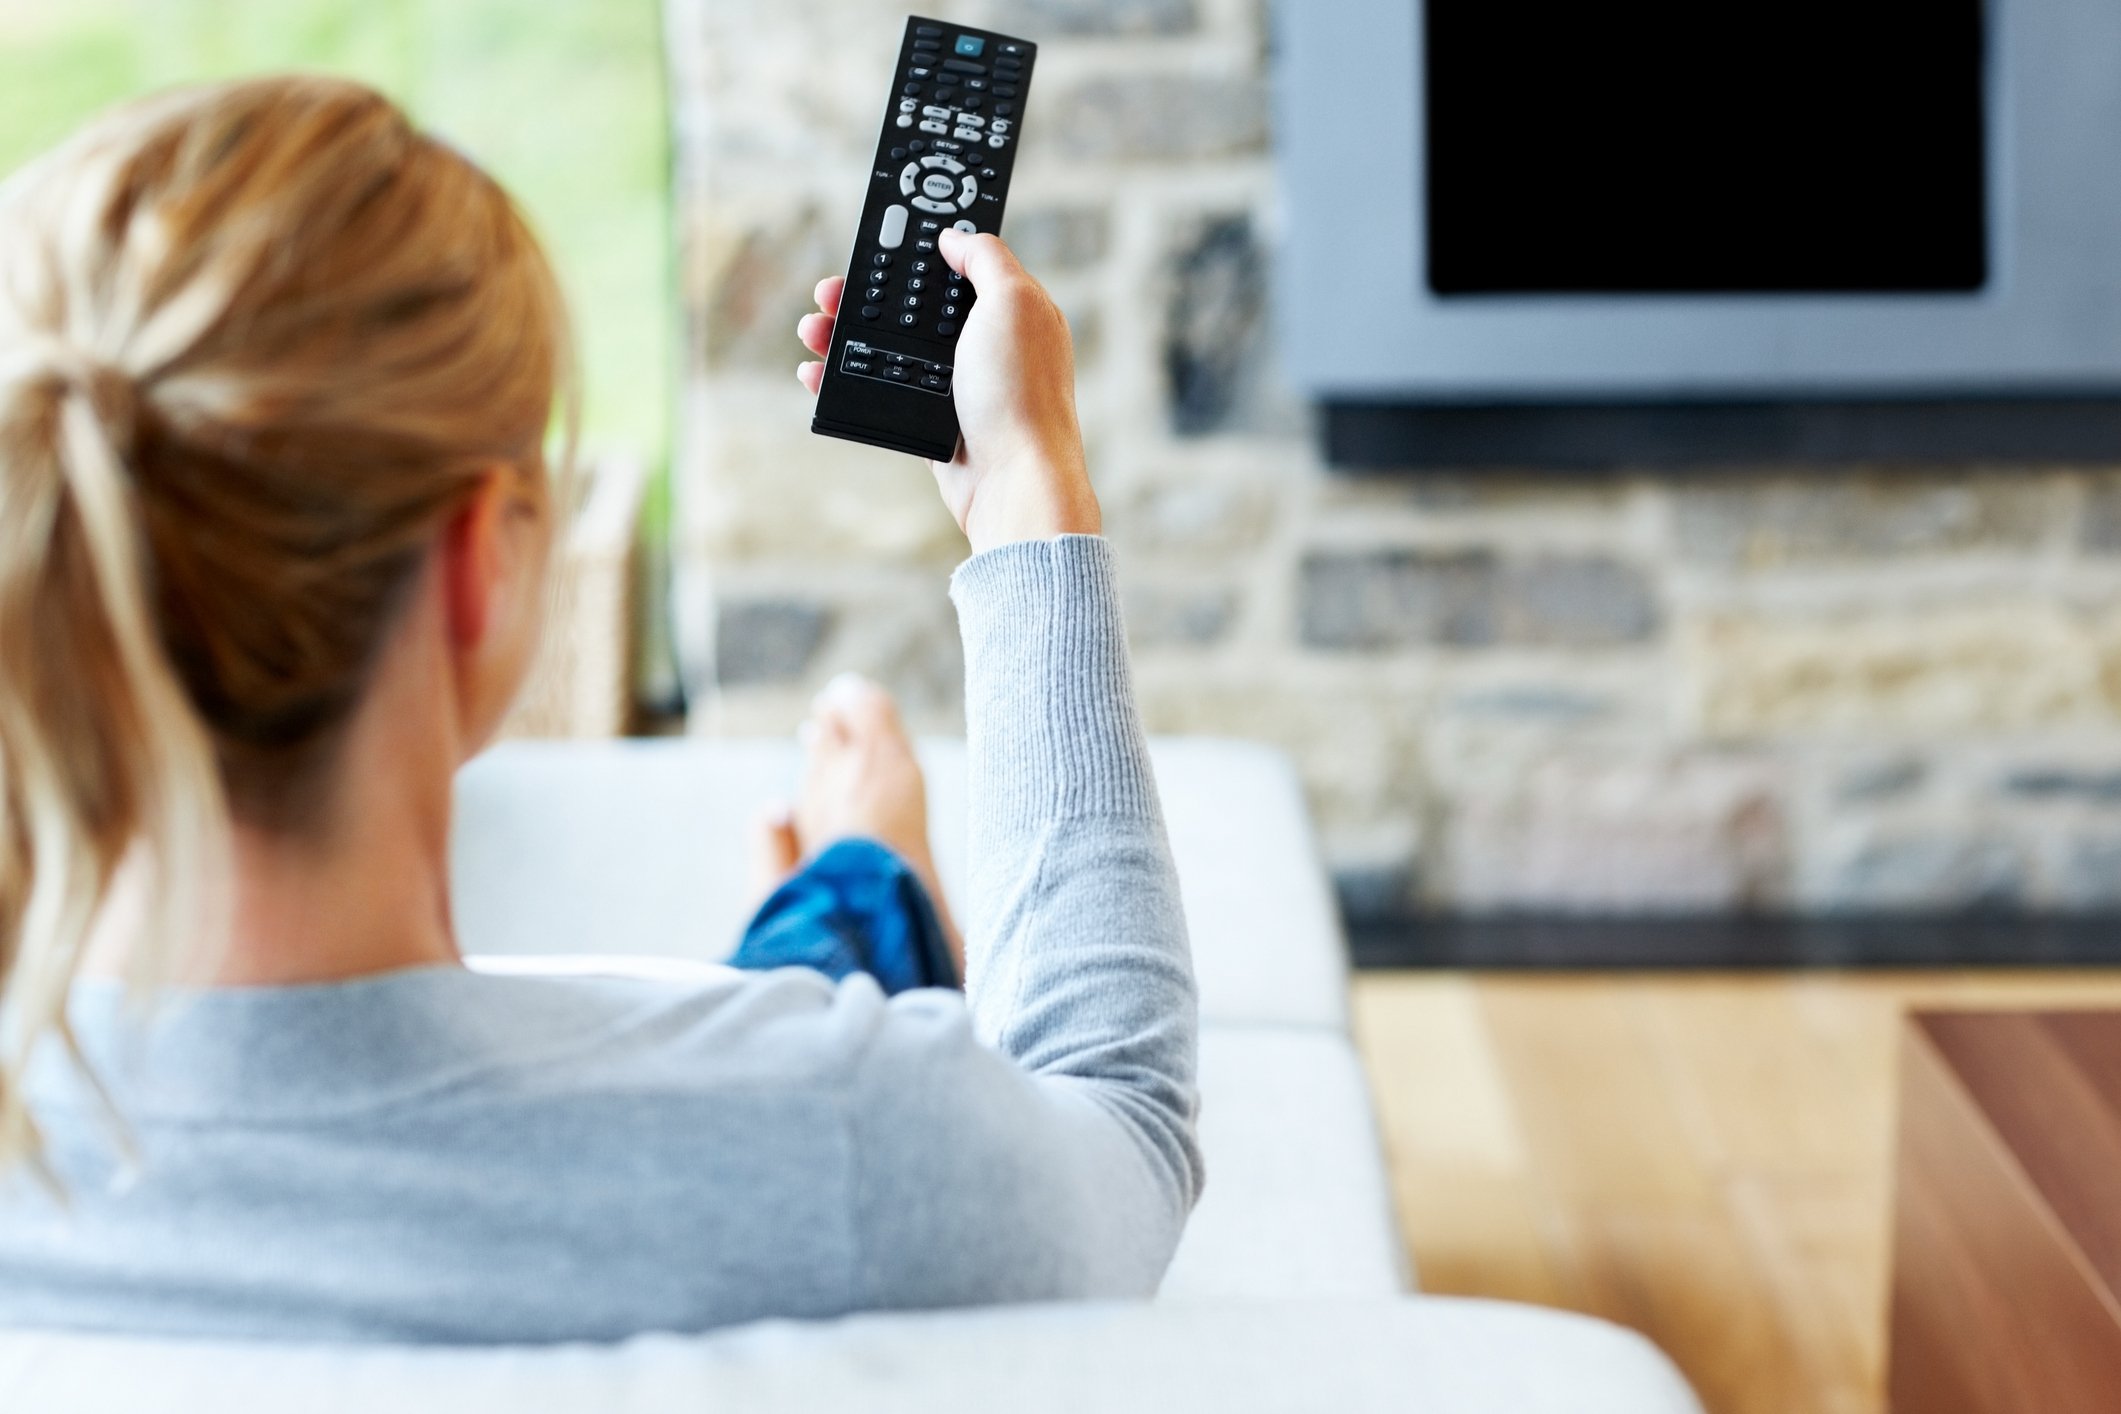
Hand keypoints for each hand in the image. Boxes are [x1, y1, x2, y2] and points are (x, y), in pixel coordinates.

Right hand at [797, 231, 1099, 553]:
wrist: (1014, 481)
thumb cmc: (1022, 394)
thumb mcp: (1014, 301)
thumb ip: (987, 258)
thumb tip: (955, 236)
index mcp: (1007, 309)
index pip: (956, 266)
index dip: (917, 249)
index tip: (878, 238)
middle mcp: (982, 343)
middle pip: (912, 306)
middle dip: (866, 294)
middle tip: (830, 289)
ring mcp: (955, 384)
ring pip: (888, 347)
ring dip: (844, 335)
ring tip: (814, 328)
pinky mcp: (931, 420)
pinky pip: (879, 390)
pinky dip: (845, 379)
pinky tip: (818, 371)